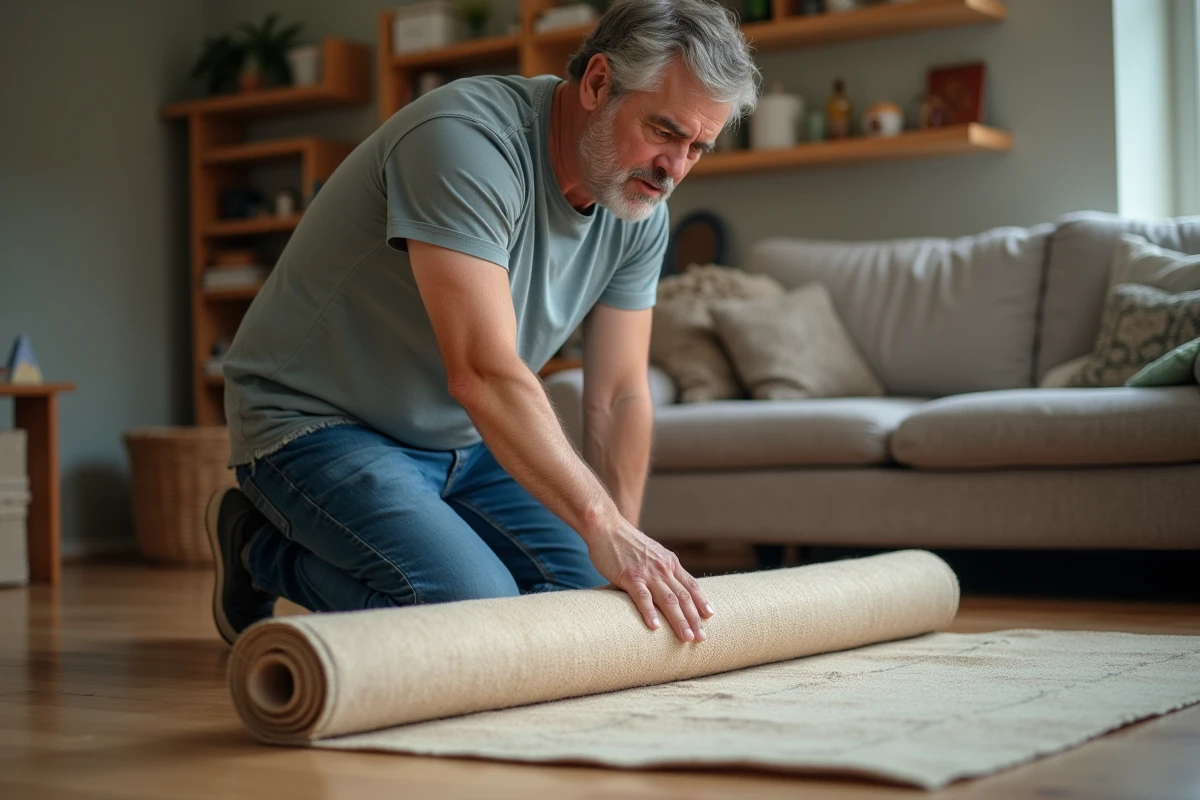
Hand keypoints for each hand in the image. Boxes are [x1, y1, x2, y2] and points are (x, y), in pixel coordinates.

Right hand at [587, 517, 713, 641]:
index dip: (701, 602)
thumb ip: (661, 567)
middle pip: (684, 597)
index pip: (691, 585)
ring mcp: (647, 572)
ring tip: (686, 637)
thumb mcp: (651, 552)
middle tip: (702, 638)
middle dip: (694, 619)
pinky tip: (655, 627)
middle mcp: (663, 568)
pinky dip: (650, 612)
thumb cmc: (625, 542)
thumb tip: (668, 584)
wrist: (606, 526)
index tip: (709, 617)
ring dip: (679, 620)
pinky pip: (642, 597)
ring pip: (668, 600)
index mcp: (670, 562)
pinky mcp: (630, 576)